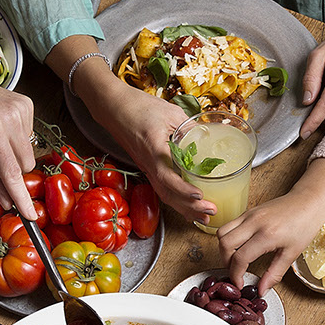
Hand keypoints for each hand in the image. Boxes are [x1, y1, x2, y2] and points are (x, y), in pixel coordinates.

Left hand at [0, 69, 37, 221]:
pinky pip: (29, 135)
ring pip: (29, 152)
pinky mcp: (27, 103)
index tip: (31, 216)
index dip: (21, 197)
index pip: (12, 172)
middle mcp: (12, 116)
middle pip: (25, 164)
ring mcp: (22, 107)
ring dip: (13, 153)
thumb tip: (7, 200)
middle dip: (11, 170)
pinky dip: (16, 138)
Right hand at [83, 75, 213, 219]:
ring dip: (184, 208)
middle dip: (189, 207)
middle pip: (167, 193)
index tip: (200, 195)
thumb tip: (210, 138)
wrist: (113, 107)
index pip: (167, 176)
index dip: (183, 189)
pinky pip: (162, 188)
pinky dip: (176, 199)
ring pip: (164, 194)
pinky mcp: (147, 166)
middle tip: (211, 213)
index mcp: (154, 149)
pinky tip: (187, 205)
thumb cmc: (139, 107)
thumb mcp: (171, 112)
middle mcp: (149, 163)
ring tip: (203, 217)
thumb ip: (190, 127)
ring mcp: (147, 167)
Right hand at [216, 162, 324, 290]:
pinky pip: (230, 225)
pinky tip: (241, 247)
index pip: (240, 258)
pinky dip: (229, 238)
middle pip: (224, 244)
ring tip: (236, 260)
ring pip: (222, 232)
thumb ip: (274, 274)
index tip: (239, 284)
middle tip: (236, 272)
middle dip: (226, 262)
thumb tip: (262, 290)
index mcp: (267, 234)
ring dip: (224, 249)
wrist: (309, 201)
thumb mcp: (292, 253)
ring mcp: (249, 214)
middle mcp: (254, 222)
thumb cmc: (305, 224)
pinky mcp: (248, 211)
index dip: (236, 275)